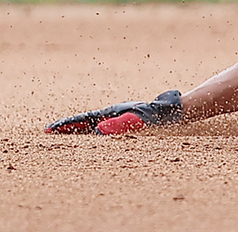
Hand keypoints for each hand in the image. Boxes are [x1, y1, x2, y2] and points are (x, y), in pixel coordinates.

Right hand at [45, 90, 182, 134]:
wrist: (178, 110)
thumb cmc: (161, 115)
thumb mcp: (142, 120)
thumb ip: (122, 124)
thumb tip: (98, 131)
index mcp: (114, 112)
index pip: (85, 119)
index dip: (67, 124)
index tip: (49, 129)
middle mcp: (116, 113)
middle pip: (86, 120)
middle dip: (68, 126)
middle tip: (48, 132)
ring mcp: (122, 117)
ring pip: (95, 124)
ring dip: (79, 130)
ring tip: (63, 135)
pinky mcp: (129, 123)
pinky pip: (106, 130)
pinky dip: (93, 133)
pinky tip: (93, 139)